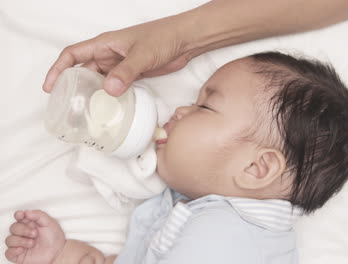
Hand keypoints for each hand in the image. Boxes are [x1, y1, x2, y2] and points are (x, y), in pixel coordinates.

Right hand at [5, 210, 65, 263]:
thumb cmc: (54, 238)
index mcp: (30, 223)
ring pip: (9, 240)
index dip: (18, 215)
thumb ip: (38, 215)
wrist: (57, 252)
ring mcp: (20, 244)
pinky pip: (8, 252)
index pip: (19, 217)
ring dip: (21, 241)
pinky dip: (14, 250)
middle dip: (23, 230)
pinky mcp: (18, 255)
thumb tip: (27, 212)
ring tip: (32, 243)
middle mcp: (23, 233)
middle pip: (13, 228)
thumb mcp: (50, 223)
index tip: (21, 215)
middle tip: (35, 233)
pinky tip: (22, 249)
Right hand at [42, 16, 194, 96]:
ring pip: (100, 81)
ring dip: (93, 95)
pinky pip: (116, 87)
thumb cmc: (163, 37)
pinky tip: (109, 109)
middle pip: (84, 71)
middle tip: (68, 107)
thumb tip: (108, 90)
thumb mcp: (142, 54)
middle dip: (74, 88)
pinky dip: (110, 97)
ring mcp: (120, 65)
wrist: (185, 40)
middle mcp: (109, 55)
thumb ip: (126, 72)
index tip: (50, 87)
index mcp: (104, 44)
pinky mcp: (132, 75)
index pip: (72, 55)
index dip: (58, 69)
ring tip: (86, 113)